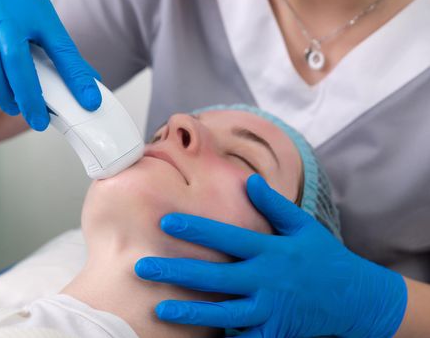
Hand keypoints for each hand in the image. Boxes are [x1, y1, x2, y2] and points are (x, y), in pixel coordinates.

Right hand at [0, 0, 100, 130]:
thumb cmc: (17, 6)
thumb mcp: (46, 24)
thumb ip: (66, 57)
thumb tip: (90, 91)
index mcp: (31, 13)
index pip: (58, 49)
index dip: (73, 78)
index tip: (88, 103)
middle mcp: (0, 15)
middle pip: (15, 60)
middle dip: (28, 95)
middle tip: (37, 120)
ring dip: (1, 91)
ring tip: (14, 106)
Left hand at [135, 174, 407, 336]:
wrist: (357, 299)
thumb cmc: (325, 258)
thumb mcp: (303, 226)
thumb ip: (274, 205)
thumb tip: (248, 180)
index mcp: (271, 250)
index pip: (227, 237)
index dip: (196, 229)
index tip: (166, 222)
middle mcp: (267, 279)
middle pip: (215, 276)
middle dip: (177, 272)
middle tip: (144, 267)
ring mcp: (271, 308)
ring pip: (224, 311)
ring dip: (191, 310)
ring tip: (161, 308)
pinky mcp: (275, 331)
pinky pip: (245, 335)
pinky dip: (224, 335)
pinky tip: (195, 336)